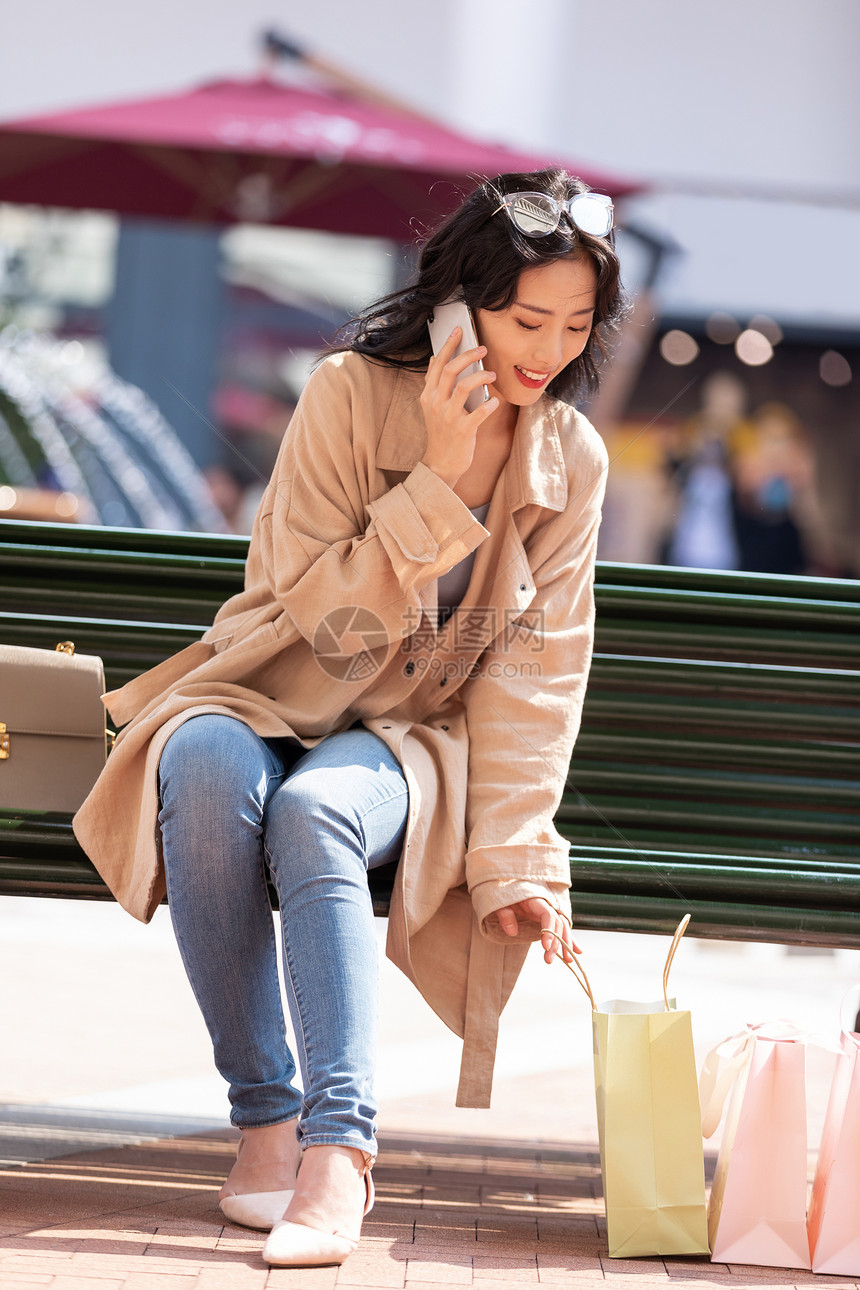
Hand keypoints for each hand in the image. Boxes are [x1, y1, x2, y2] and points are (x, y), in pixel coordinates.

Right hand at [419, 326, 497, 486]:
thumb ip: (433, 384)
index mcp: (428, 395)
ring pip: (464, 386)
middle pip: (450, 370)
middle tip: (483, 348)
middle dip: (468, 355)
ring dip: (481, 376)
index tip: (459, 330)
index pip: (437, 364)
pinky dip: (490, 405)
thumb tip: (435, 359)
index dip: (448, 346)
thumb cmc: (441, 434)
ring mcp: (448, 417)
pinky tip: (495, 402)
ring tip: (492, 375)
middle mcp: (435, 404)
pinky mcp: (462, 430)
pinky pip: (479, 412)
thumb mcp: (431, 407)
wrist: (440, 464)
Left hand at [495, 897, 581, 963]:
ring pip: (563, 926)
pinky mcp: (547, 916)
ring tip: (568, 960)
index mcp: (535, 899)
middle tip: (549, 960)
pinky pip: (560, 927)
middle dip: (557, 943)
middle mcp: (546, 904)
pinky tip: (577, 951)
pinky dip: (569, 938)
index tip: (546, 947)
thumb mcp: (499, 901)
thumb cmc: (502, 891)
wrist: (505, 883)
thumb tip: (512, 932)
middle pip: (558, 923)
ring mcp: (548, 910)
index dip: (549, 931)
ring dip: (566, 943)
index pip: (548, 915)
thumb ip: (505, 914)